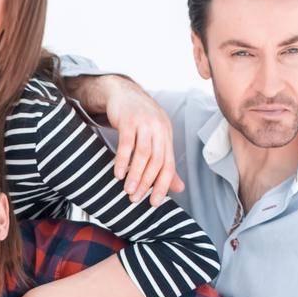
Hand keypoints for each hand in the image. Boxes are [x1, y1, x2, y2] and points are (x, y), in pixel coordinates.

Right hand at [99, 77, 185, 205]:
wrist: (122, 93)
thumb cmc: (138, 119)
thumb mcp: (154, 139)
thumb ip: (164, 163)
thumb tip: (179, 188)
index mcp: (166, 135)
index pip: (168, 164)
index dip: (163, 185)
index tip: (153, 203)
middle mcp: (159, 129)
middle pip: (157, 160)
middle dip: (147, 182)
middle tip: (136, 199)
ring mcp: (144, 123)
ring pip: (143, 154)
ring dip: (135, 174)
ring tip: (127, 190)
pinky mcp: (128, 120)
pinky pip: (127, 144)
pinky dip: (123, 160)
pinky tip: (118, 174)